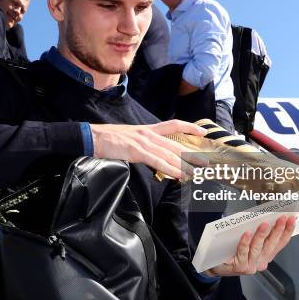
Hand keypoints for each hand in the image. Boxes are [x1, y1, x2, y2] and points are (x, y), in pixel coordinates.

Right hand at [90, 119, 206, 179]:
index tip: (203, 132)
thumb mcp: (130, 138)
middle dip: (191, 154)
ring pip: (168, 154)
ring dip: (183, 165)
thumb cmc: (109, 140)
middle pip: (175, 144)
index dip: (189, 127)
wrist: (93, 137)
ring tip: (194, 173)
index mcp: (147, 129)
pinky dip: (169, 168)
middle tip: (205, 163)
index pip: (173, 125)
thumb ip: (143, 145)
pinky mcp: (136, 151)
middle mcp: (148, 133)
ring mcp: (143, 142)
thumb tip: (153, 154)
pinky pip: (157, 161)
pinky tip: (177, 174)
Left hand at [204, 215, 296, 276]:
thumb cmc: (231, 250)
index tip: (292, 219)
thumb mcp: (248, 240)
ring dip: (262, 235)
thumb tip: (264, 216)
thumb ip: (257, 233)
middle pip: (271, 245)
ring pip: (258, 248)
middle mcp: (260, 262)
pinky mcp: (240, 267)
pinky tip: (247, 233)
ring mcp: (251, 265)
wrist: (214, 264)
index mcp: (265, 256)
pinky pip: (243, 252)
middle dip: (278, 230)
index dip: (287, 231)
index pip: (280, 243)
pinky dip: (245, 242)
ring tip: (265, 224)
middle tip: (282, 218)